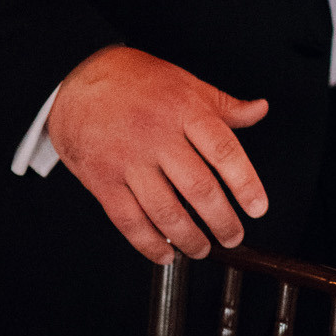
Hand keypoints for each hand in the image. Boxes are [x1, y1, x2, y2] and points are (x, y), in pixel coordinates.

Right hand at [44, 46, 269, 261]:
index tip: (258, 208)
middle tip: (233, 235)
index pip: (224, 151)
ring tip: (203, 248)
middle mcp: (156, 135)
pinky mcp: (102, 179)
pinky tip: (165, 254)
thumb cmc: (135, 82)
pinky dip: (149, 244)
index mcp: (184, 110)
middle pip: (198, 188)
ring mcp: (127, 159)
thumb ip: (224, 105)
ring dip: (189, 238)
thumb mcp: (185, 84)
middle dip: (222, 221)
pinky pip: (129, 220)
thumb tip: (260, 110)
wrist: (75, 81)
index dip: (245, 184)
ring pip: (165, 210)